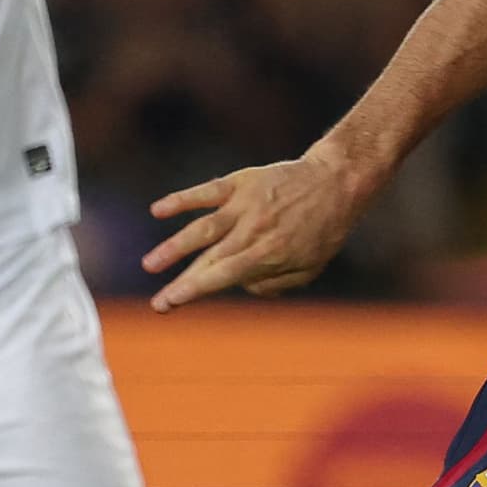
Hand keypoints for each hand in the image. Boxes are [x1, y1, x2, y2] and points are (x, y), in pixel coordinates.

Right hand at [144, 150, 364, 308]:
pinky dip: (182, 200)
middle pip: (208, 259)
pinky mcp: (241, 182)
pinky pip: (207, 192)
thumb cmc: (322, 231)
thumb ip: (273, 284)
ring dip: (174, 247)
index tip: (168, 304)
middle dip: (181, 282)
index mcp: (268, 253)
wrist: (335, 182)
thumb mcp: (308, 269)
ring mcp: (244, 204)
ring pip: (202, 228)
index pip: (223, 276)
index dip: (193, 290)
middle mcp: (252, 229)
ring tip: (151, 264)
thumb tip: (239, 285)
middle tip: (157, 303)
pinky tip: (158, 210)